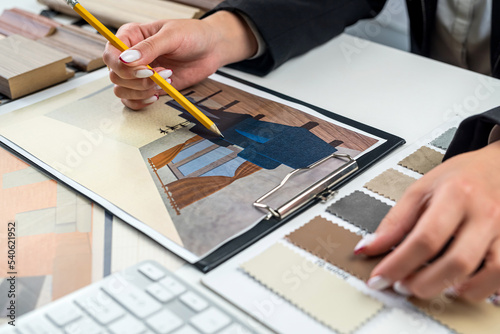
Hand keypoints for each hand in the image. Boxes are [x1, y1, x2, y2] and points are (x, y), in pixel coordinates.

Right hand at [103, 11, 257, 109]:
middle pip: (115, 75)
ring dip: (142, 91)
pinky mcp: (148, 88)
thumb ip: (150, 47)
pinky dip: (142, 102)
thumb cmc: (192, 35)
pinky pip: (132, 101)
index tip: (145, 69)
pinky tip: (157, 94)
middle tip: (160, 74)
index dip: (122, 66)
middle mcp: (130, 56)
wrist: (210, 49)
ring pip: (121, 90)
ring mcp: (138, 74)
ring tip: (165, 81)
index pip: (110, 54)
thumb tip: (127, 59)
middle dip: (138, 80)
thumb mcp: (172, 36)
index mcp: (131, 36)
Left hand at [356, 140, 499, 302]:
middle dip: (423, 282)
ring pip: (486, 274)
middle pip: (456, 262)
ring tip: (427, 285)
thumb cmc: (460, 178)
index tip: (380, 277)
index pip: (425, 238)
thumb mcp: (420, 190)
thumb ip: (394, 221)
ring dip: (451, 288)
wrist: (497, 167)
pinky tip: (457, 284)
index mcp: (456, 195)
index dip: (399, 263)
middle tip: (402, 286)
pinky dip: (478, 288)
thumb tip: (369, 248)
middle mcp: (485, 214)